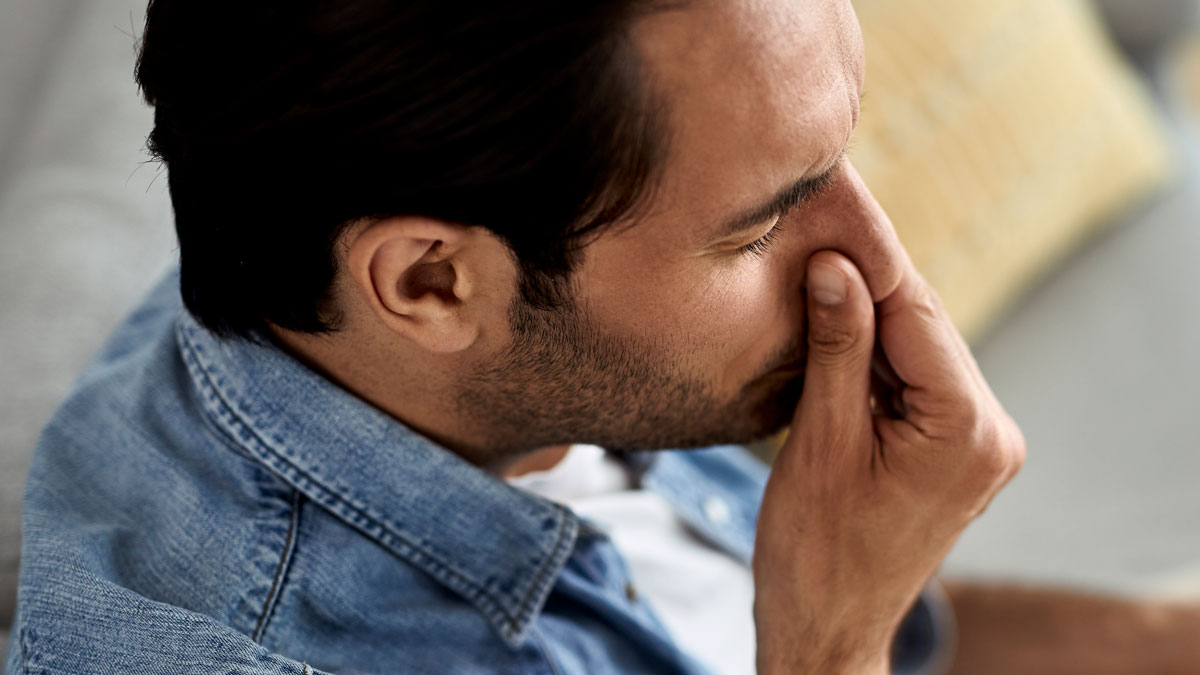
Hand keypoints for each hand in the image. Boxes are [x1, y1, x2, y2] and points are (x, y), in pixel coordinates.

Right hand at [752, 250, 1024, 673]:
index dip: (867, 265)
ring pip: (918, 351)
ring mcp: (980, 444)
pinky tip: (829, 345)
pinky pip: (915, 382)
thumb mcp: (821, 440)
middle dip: (864, 292)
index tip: (823, 220)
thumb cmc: (816, 551)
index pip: (918, 315)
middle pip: (924, 328)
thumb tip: (836, 265)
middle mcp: (992, 433)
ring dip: (864, 326)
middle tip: (805, 250)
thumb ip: (837, 348)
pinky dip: (872, 362)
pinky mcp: (957, 451)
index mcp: (969, 431)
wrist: (826, 624)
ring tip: (807, 293)